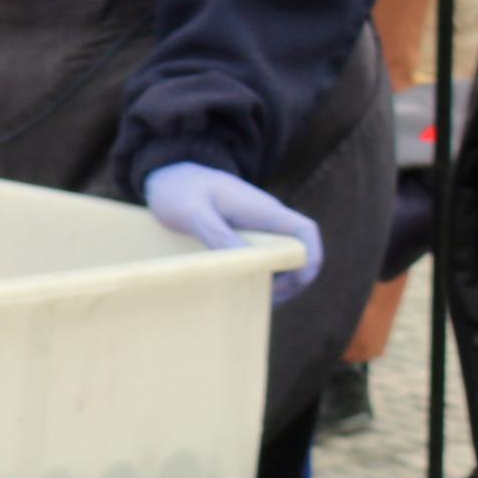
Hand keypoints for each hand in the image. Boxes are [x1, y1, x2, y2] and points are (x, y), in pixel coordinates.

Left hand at [142, 162, 325, 303]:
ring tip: (252, 300)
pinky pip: (261, 259)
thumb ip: (217, 234)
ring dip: (276, 282)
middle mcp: (266, 220)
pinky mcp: (242, 238)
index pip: (304, 231)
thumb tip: (247, 262)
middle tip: (267, 301)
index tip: (295, 283)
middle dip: (292, 280)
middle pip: (298, 252)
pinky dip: (258, 276)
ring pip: (281, 259)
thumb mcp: (192, 212)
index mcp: (262, 210)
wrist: (167, 176)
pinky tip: (239, 290)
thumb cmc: (178, 190)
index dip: (309, 258)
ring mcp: (256, 230)